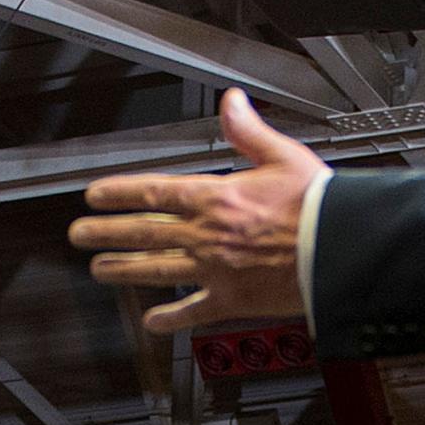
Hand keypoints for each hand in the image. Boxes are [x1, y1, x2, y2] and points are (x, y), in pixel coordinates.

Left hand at [72, 89, 323, 334]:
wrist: (343, 251)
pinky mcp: (233, 301)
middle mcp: (206, 235)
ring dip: (122, 270)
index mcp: (216, 197)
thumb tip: (231, 103)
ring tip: (99, 270)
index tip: (95, 196)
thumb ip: (249, 132)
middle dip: (104, 232)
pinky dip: (170, 319)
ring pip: (156, 270)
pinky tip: (153, 321)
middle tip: (80, 234)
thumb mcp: (285, 157)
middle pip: (141, 232)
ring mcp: (215, 270)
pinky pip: (193, 312)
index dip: (117, 193)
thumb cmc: (321, 207)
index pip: (152, 193)